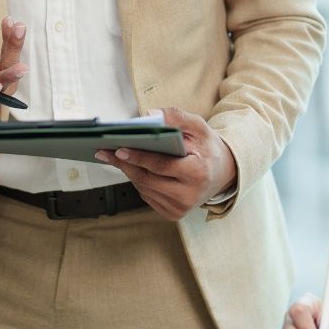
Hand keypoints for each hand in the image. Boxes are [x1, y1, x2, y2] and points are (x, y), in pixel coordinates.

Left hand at [94, 107, 236, 220]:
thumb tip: (150, 115)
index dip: (139, 157)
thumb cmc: (207, 148)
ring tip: (115, 157)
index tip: (119, 149)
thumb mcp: (199, 126)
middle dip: (125, 164)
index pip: (161, 166)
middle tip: (105, 151)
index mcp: (197, 173)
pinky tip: (134, 168)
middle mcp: (189, 195)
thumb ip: (176, 117)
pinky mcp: (173, 214)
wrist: (223, 173)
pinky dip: (139, 181)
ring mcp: (180, 208)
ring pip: (144, 188)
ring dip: (129, 171)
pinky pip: (147, 196)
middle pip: (147, 179)